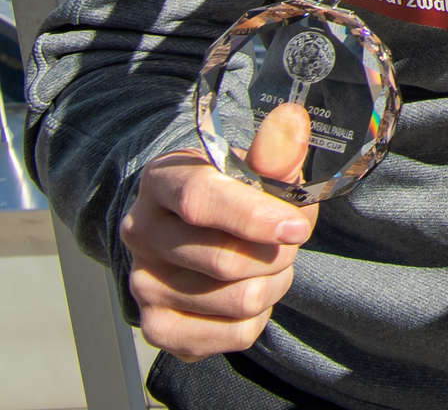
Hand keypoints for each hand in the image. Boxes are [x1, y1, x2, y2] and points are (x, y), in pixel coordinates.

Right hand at [122, 104, 318, 360]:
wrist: (194, 230)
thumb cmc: (233, 191)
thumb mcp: (251, 163)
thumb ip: (274, 151)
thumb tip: (292, 121)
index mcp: (162, 182)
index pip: (201, 201)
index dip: (254, 217)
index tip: (298, 226)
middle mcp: (142, 235)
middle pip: (224, 261)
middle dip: (279, 252)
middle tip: (290, 238)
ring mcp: (144, 286)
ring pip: (239, 300)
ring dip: (276, 282)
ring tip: (271, 262)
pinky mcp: (159, 328)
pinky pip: (235, 335)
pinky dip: (260, 316)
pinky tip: (250, 291)